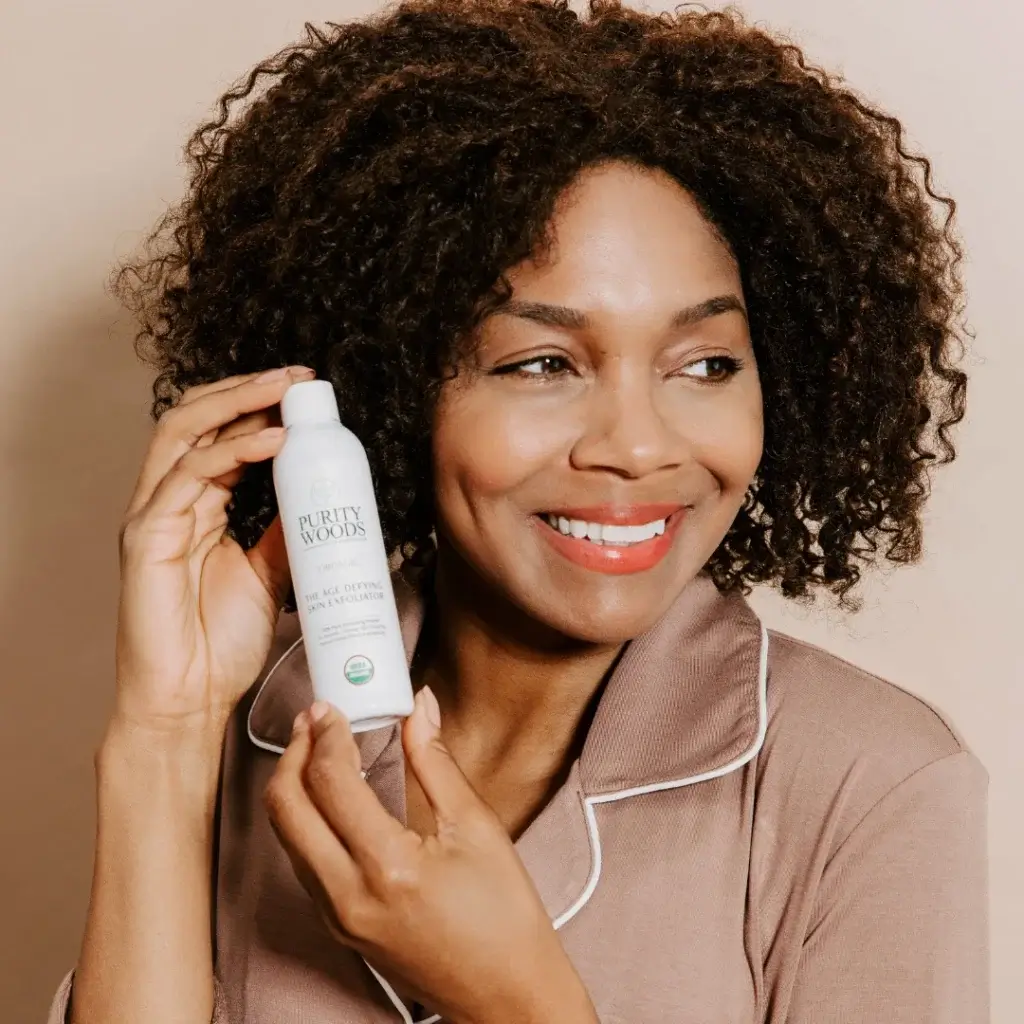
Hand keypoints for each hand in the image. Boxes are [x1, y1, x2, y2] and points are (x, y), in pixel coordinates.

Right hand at [112, 365, 315, 733]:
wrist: (191, 699)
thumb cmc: (221, 644)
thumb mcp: (270, 574)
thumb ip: (285, 533)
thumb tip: (319, 499)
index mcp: (196, 505)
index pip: (221, 434)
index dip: (259, 406)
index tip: (308, 393)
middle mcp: (170, 501)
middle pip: (199, 419)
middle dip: (249, 389)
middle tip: (300, 377)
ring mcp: (154, 515)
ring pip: (187, 433)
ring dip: (239, 402)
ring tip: (287, 389)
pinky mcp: (147, 537)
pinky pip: (189, 477)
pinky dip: (233, 453)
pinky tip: (273, 442)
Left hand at [263, 688, 597, 1023]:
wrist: (507, 996)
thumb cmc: (504, 919)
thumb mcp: (477, 827)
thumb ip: (435, 760)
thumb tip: (419, 708)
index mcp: (388, 866)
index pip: (331, 781)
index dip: (327, 733)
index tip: (334, 707)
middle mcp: (349, 896)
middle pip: (285, 809)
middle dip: (293, 753)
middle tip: (315, 720)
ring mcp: (338, 917)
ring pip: (286, 837)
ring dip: (293, 786)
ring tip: (320, 749)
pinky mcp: (339, 927)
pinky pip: (302, 863)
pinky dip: (305, 820)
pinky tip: (331, 797)